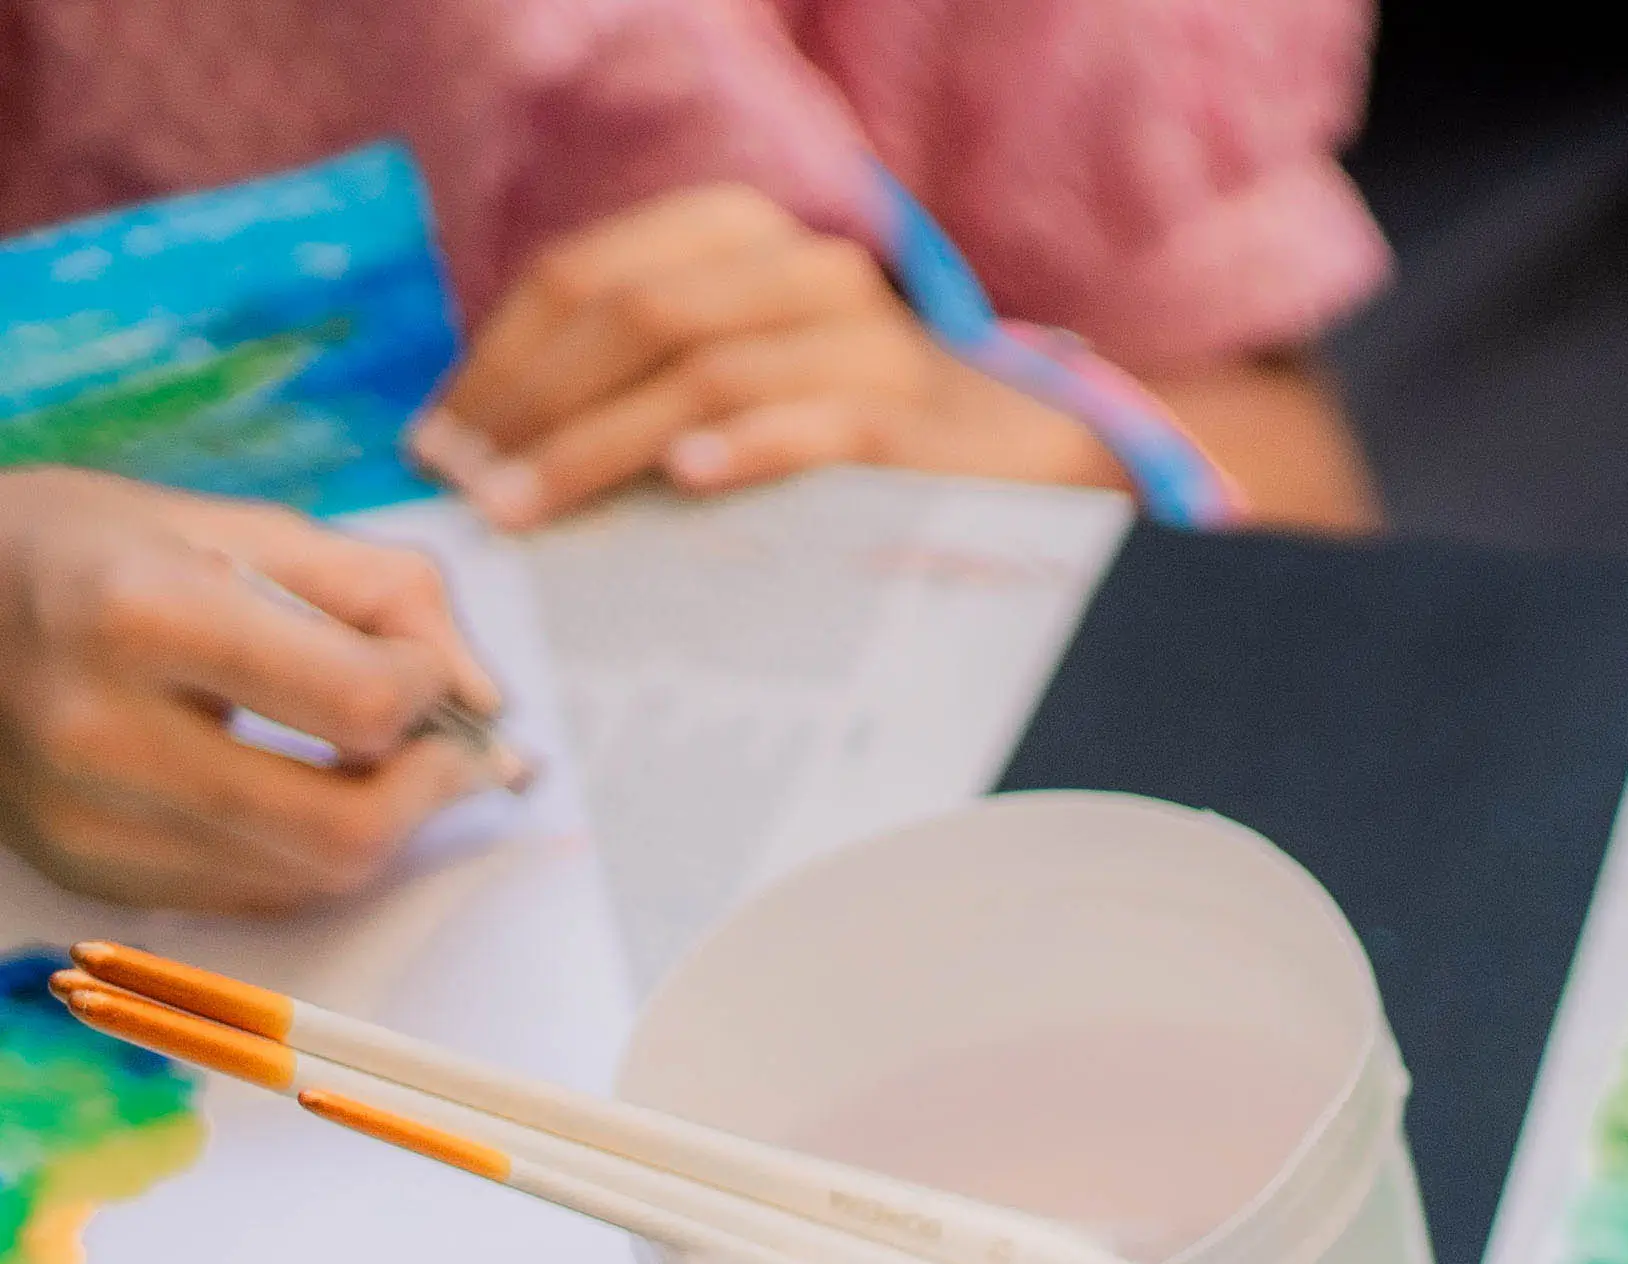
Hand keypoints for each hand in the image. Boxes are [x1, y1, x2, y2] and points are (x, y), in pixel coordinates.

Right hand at [0, 473, 500, 907]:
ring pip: (313, 878)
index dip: (428, 694)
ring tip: (373, 763)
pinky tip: (293, 790)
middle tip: (445, 750)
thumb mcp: (232, 525)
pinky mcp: (92, 873)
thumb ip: (384, 595)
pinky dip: (309, 853)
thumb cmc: (90, 552)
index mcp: (137, 615)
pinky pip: (257, 896)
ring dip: (381, 827)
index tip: (426, 674)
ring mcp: (88, 819)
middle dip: (430, 790)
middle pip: (348, 828)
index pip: (356, 705)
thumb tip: (487, 702)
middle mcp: (101, 732)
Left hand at [415, 184, 1117, 526]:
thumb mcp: (747, 363)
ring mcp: (865, 339)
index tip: (440, 442)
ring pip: (702, 374)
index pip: (585, 276)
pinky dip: (746, 449)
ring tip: (534, 511)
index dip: (499, 356)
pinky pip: (816, 425)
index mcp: (741, 233)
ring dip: (600, 448)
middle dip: (532, 409)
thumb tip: (497, 433)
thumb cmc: (858, 424)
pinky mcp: (914, 416)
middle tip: (472, 489)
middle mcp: (800, 267)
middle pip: (632, 318)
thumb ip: (644, 367)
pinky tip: (684, 479)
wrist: (1031, 452)